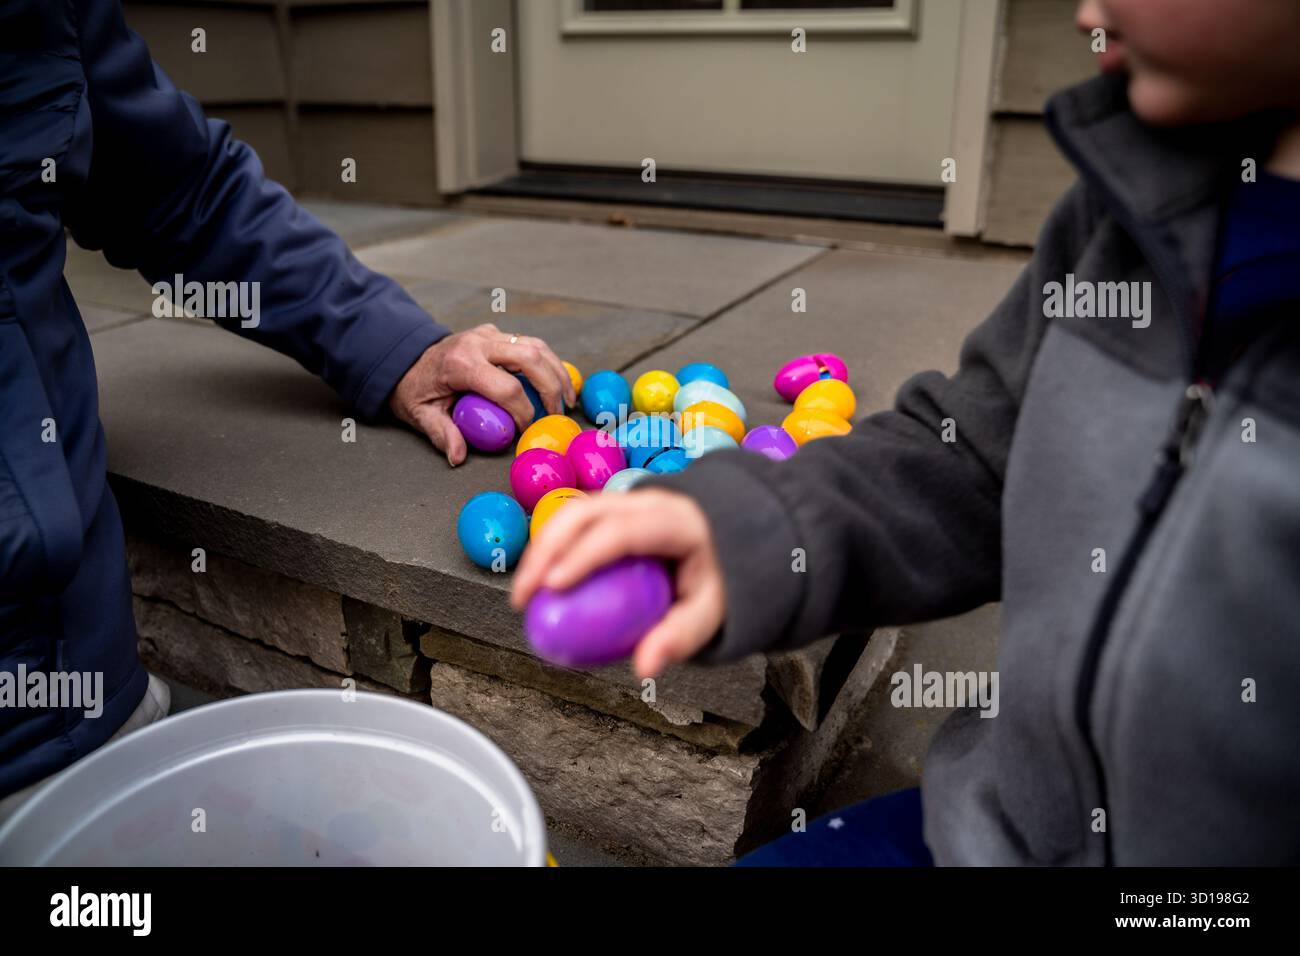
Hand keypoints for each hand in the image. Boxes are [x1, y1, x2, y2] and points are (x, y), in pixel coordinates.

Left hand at [389, 324, 574, 464]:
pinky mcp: (496, 334)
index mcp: (461, 363)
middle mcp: (478, 343)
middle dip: (552, 388)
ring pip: (536, 345)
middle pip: (530, 358)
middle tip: (558, 414)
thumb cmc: (416, 389)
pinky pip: (531, 343)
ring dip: (558, 373)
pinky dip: (550, 363)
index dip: (524, 412)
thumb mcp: (420, 415)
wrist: (405, 358)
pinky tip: (558, 383)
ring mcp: (488, 334)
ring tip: (568, 400)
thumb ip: (442, 434)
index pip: (506, 388)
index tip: (526, 431)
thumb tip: (458, 456)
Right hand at [510, 489, 724, 678]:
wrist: (730, 543)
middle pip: (584, 512)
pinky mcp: (615, 509)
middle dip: (545, 549)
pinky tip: (539, 578)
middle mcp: (649, 502)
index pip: (620, 532)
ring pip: (573, 511)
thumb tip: (644, 667)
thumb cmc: (720, 577)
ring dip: (541, 547)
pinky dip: (552, 546)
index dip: (582, 555)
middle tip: (524, 594)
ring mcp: (629, 500)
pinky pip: (576, 521)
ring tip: (524, 589)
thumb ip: (680, 636)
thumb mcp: (711, 610)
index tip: (553, 587)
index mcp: (676, 522)